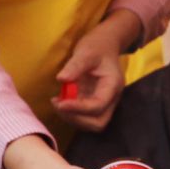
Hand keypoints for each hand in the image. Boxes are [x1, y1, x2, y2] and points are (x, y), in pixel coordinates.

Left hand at [51, 12, 137, 132]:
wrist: (105, 45)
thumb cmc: (97, 46)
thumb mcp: (86, 52)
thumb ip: (75, 66)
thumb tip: (61, 79)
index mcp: (112, 86)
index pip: (98, 106)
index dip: (78, 108)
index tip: (59, 102)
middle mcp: (111, 98)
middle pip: (98, 123)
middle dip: (77, 119)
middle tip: (60, 105)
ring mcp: (103, 102)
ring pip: (91, 123)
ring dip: (72, 118)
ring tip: (57, 102)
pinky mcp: (93, 102)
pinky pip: (84, 117)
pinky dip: (70, 114)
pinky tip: (60, 101)